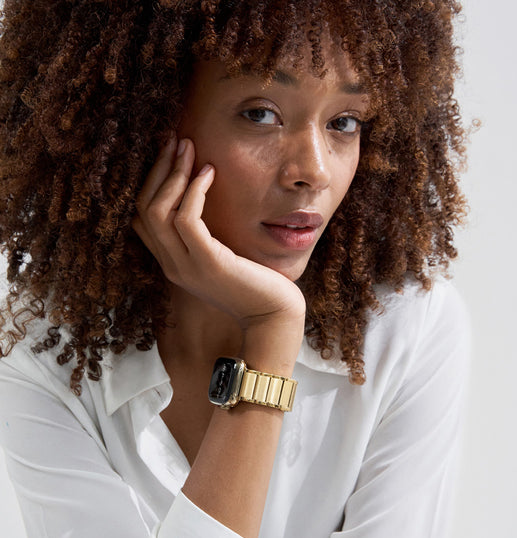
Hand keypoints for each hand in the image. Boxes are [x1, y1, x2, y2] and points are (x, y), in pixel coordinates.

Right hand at [132, 135, 305, 330]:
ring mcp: (186, 266)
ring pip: (157, 211)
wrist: (273, 315)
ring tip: (188, 146)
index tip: (168, 154)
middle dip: (158, 169)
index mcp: (172, 262)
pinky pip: (186, 219)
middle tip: (174, 140)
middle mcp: (171, 265)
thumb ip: (205, 236)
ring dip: (173, 173)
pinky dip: (194, 192)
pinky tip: (209, 172)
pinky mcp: (208, 264)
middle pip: (143, 208)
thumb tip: (202, 198)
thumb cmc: (253, 283)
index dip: (150, 183)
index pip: (141, 218)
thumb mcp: (221, 256)